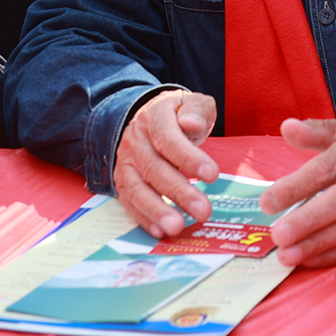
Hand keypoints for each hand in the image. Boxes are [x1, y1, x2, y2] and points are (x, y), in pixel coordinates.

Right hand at [113, 90, 218, 236]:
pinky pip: (129, 203)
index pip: (168, 139)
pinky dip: (143, 218)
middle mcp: (135, 142)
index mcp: (154, 119)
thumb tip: (192, 123)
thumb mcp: (191, 103)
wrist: (145, 118)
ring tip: (178, 227)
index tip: (212, 175)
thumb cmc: (178, 115)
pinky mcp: (122, 183)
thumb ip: (196, 110)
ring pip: (137, 189)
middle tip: (203, 211)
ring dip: (157, 210)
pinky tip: (159, 232)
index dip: (189, 158)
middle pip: (154, 168)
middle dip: (179, 192)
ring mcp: (126, 164)